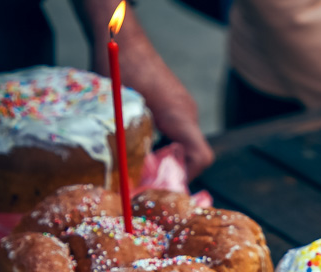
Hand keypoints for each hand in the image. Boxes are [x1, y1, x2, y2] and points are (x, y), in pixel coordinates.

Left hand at [76, 0, 214, 178]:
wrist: (123, 38)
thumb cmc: (120, 68)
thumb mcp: (119, 111)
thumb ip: (127, 145)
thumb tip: (125, 179)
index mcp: (179, 116)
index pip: (201, 157)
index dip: (186, 178)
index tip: (163, 186)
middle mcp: (187, 112)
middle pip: (192, 154)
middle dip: (172, 171)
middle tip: (146, 182)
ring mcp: (182, 107)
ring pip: (183, 143)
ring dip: (165, 157)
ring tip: (140, 165)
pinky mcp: (174, 103)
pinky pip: (176, 132)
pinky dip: (162, 144)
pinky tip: (139, 143)